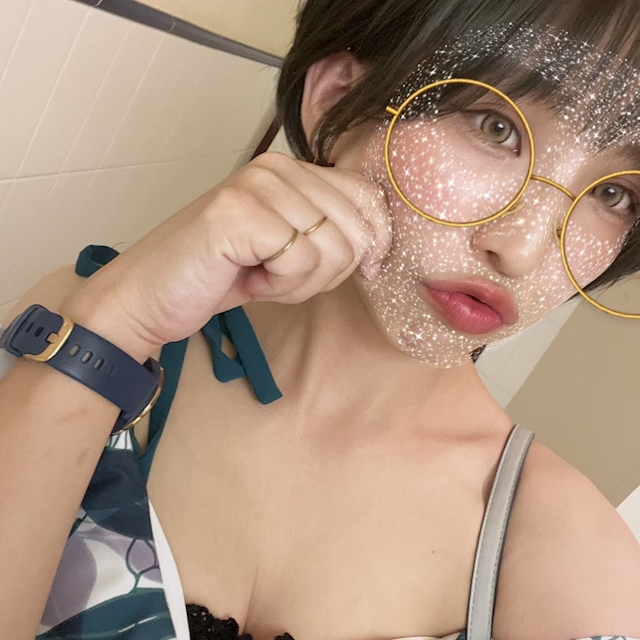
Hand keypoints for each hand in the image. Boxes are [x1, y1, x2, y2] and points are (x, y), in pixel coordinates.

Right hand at [62, 153, 391, 360]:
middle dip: (330, 273)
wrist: (149, 296)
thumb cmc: (218, 275)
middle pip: (355, 230)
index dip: (376, 240)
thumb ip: (326, 232)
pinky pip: (300, 261)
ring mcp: (255, 186)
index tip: (365, 270)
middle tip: (285, 279)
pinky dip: (280, 286)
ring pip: (332, 249)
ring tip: (261, 278)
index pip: (366, 196)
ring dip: (301, 283)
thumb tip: (379, 245)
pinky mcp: (238, 212)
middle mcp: (275, 167)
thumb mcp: (284, 248)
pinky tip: (249, 281)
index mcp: (291, 169)